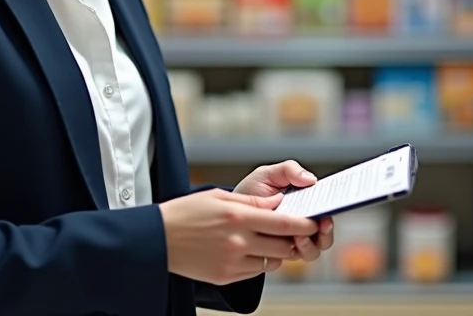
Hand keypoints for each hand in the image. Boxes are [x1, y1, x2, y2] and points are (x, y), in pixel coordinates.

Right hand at [158, 188, 318, 284]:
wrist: (157, 239)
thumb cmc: (187, 212)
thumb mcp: (218, 196)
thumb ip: (252, 202)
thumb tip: (279, 204)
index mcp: (238, 216)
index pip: (285, 223)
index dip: (305, 223)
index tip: (315, 221)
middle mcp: (238, 241)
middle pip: (284, 246)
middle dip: (294, 239)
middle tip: (294, 231)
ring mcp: (233, 262)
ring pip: (272, 261)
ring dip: (276, 251)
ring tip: (266, 239)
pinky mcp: (226, 277)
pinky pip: (255, 271)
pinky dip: (258, 261)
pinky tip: (247, 249)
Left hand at [234, 160, 334, 262]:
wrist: (229, 211)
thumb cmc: (252, 191)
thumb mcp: (269, 174)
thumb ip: (289, 170)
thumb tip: (312, 179)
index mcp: (305, 203)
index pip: (327, 208)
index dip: (334, 209)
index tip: (331, 209)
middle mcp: (303, 224)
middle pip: (325, 234)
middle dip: (327, 232)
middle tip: (321, 224)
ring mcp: (294, 240)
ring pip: (313, 250)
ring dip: (310, 244)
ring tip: (299, 235)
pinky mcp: (281, 252)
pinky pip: (294, 257)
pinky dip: (294, 252)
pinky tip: (287, 242)